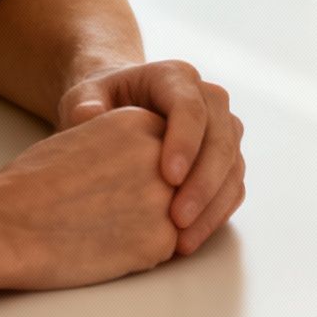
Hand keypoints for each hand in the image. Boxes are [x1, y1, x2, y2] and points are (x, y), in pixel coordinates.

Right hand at [0, 107, 180, 288]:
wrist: (5, 224)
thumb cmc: (31, 183)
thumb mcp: (85, 136)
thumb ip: (125, 145)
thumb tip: (144, 164)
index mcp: (141, 122)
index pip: (166, 151)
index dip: (137, 173)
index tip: (109, 183)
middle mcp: (163, 156)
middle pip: (175, 184)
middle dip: (148, 201)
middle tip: (104, 208)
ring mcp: (166, 199)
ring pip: (175, 219)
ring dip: (145, 228)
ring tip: (100, 226)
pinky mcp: (161, 241)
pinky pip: (163, 250)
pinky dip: (138, 254)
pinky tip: (103, 248)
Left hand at [58, 60, 245, 254]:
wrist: (121, 111)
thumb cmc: (99, 103)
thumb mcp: (83, 97)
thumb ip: (82, 104)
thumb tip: (86, 115)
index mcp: (176, 77)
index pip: (191, 106)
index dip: (185, 141)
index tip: (168, 177)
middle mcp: (209, 100)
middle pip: (222, 138)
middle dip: (203, 182)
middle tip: (177, 218)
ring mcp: (224, 130)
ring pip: (233, 166)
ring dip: (213, 205)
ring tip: (183, 239)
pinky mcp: (227, 160)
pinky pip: (233, 187)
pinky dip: (217, 214)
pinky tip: (190, 239)